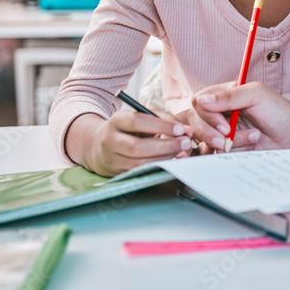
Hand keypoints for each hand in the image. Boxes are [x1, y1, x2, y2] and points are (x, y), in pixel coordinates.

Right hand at [71, 110, 194, 176]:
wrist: (102, 146)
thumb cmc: (131, 128)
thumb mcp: (144, 116)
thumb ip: (165, 119)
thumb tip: (187, 131)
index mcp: (117, 120)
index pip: (137, 121)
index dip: (161, 126)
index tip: (181, 129)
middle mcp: (110, 139)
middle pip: (137, 147)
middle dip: (166, 146)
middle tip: (186, 142)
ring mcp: (112, 158)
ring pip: (139, 163)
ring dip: (164, 158)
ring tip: (181, 151)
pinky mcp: (117, 172)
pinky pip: (140, 172)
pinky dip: (158, 167)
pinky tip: (171, 161)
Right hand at [187, 82, 289, 151]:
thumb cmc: (280, 111)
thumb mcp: (257, 95)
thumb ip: (230, 95)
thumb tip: (202, 100)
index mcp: (225, 95)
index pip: (199, 102)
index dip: (207, 115)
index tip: (225, 125)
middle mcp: (220, 113)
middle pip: (195, 122)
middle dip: (210, 132)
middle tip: (228, 137)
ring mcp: (222, 131)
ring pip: (205, 140)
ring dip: (228, 143)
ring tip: (254, 137)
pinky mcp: (228, 148)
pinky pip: (215, 153)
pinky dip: (231, 152)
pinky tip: (250, 147)